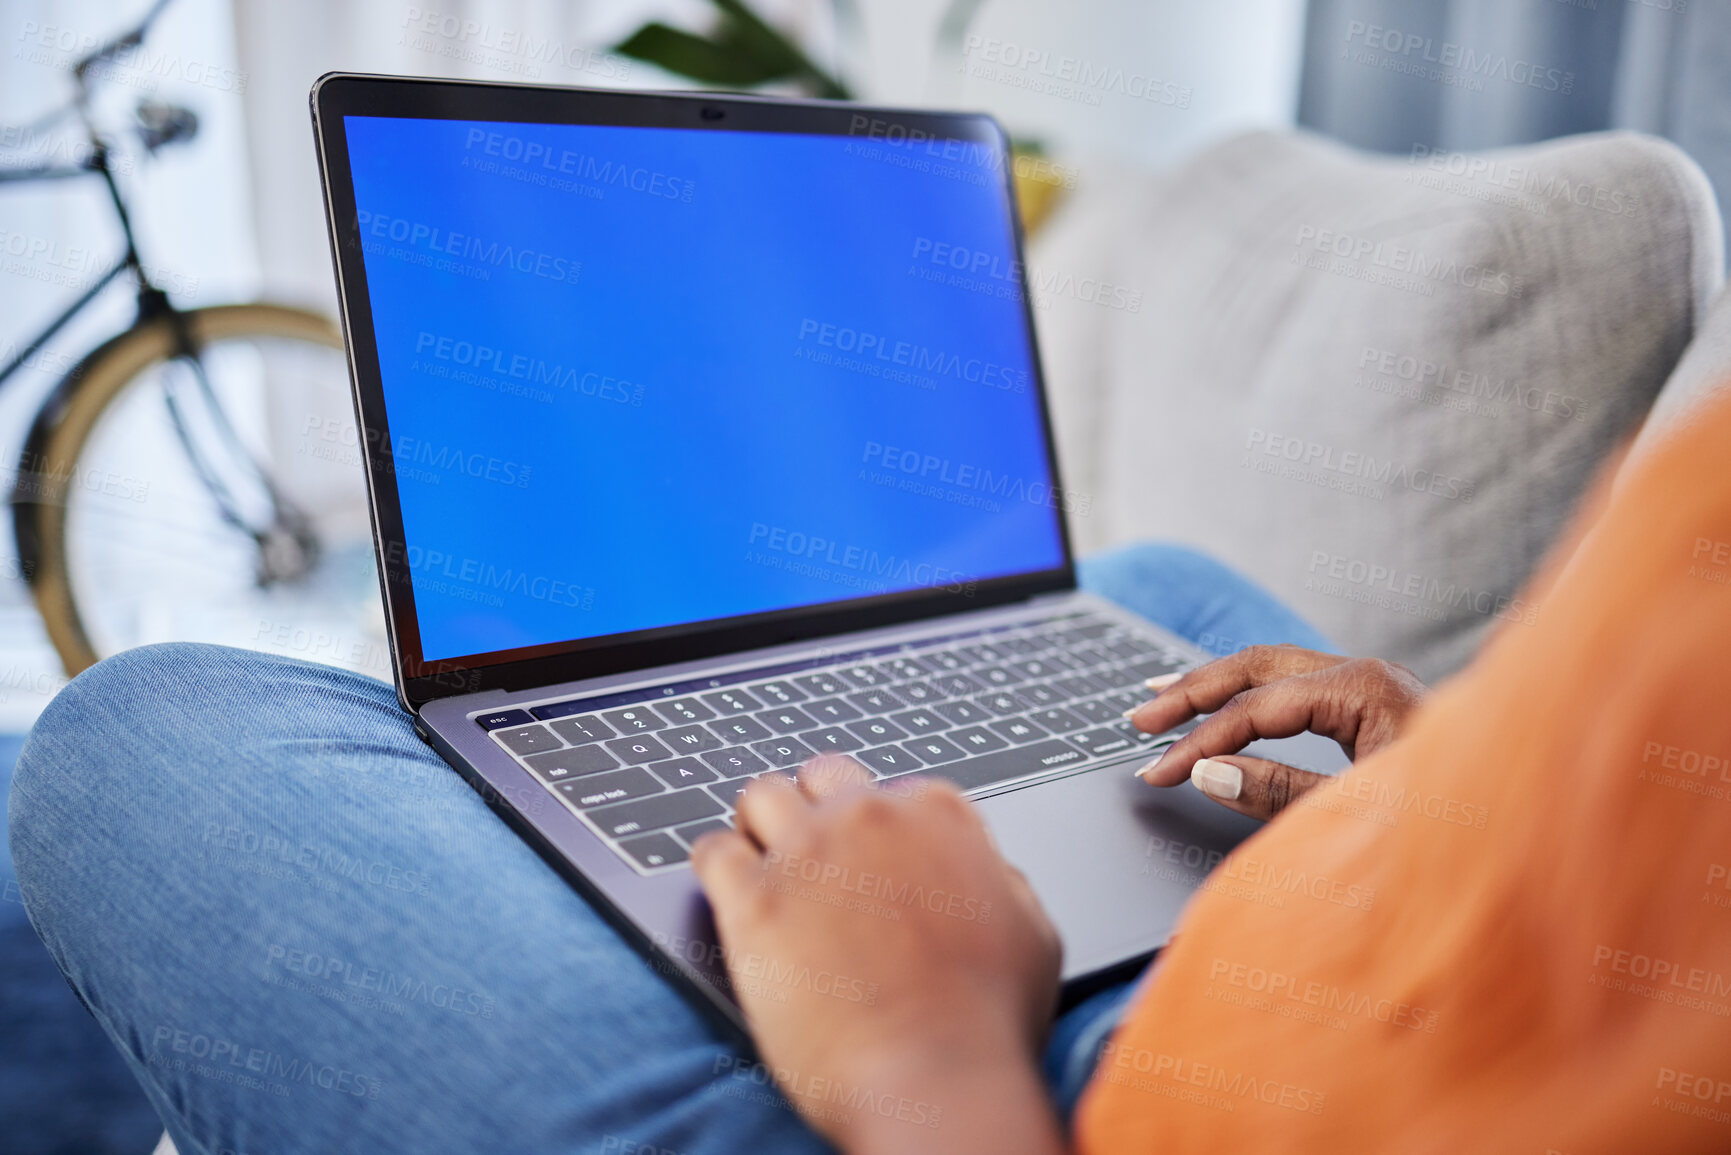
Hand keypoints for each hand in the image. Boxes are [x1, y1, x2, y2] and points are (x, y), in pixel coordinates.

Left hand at [691, 757, 1064, 1154]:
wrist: (934, 1080)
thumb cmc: (987, 1021)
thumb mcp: (1032, 933)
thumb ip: (1001, 882)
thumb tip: (984, 871)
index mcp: (938, 816)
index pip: (891, 789)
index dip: (879, 829)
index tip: (872, 863)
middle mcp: (869, 817)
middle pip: (822, 777)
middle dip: (816, 811)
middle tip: (814, 861)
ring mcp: (807, 853)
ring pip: (760, 796)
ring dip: (760, 828)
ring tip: (764, 871)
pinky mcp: (752, 900)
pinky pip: (710, 851)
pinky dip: (716, 868)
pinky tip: (730, 899)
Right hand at [1126, 644, 1427, 820]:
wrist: (1532, 827)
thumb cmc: (1457, 827)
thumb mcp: (1356, 815)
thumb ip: (1276, 791)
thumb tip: (1207, 769)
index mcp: (1365, 691)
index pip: (1256, 708)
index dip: (1198, 741)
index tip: (1157, 772)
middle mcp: (1366, 674)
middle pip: (1254, 668)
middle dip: (1192, 693)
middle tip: (1138, 718)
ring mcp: (1371, 684)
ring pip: (1271, 667)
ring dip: (1213, 683)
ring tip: (1160, 695)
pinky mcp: (1373, 702)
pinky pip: (1292, 681)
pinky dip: (1247, 691)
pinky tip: (1222, 700)